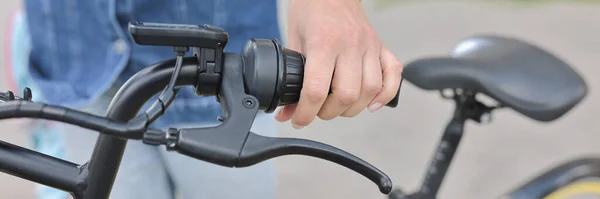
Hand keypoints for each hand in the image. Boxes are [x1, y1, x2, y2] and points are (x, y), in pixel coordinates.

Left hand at [275, 0, 402, 128]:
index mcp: (324, 42)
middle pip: (346, 95)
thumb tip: (285, 110)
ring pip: (370, 90)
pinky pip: (393, 74)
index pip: (317, 90)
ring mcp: (370, 45)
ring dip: (353, 108)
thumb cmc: (310, 9)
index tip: (299, 120)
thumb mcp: (293, 40)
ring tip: (338, 107)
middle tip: (318, 111)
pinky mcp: (381, 46)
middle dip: (329, 113)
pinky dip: (386, 94)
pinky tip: (372, 103)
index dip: (305, 113)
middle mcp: (351, 45)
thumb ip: (291, 76)